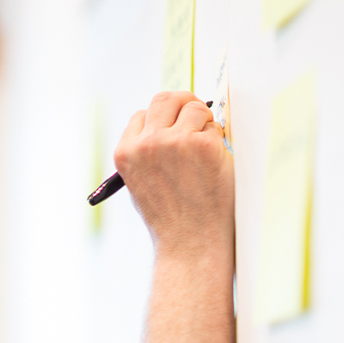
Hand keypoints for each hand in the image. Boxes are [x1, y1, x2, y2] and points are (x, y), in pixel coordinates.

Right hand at [114, 91, 233, 259]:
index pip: (142, 114)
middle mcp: (146, 144)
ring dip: (204, 122)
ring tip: (206, 150)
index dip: (162, 119)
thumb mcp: (141, 182)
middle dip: (183, 104)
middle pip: (165, 99)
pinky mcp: (203, 145)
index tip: (175, 127)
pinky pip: (215, 125)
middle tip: (198, 118)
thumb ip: (146, 152)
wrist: (191, 243)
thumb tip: (167, 124)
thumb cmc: (169, 218)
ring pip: (194, 107)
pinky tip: (215, 162)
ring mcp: (175, 142)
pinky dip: (218, 138)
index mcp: (125, 152)